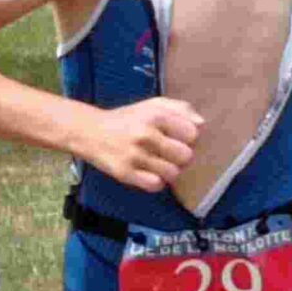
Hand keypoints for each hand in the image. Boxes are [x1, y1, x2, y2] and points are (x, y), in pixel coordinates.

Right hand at [86, 98, 202, 193]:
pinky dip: (156, 182)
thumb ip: (181, 109)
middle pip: (186, 156)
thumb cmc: (127, 119)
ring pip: (172, 173)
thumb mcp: (152, 105)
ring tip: (158, 164)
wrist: (89, 132)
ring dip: (168, 171)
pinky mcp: (125, 173)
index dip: (188, 139)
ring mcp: (134, 155)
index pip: (193, 134)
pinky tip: (148, 173)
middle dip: (180, 157)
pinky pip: (155, 185)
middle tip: (168, 154)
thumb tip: (202, 125)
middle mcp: (145, 134)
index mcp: (155, 115)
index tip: (176, 138)